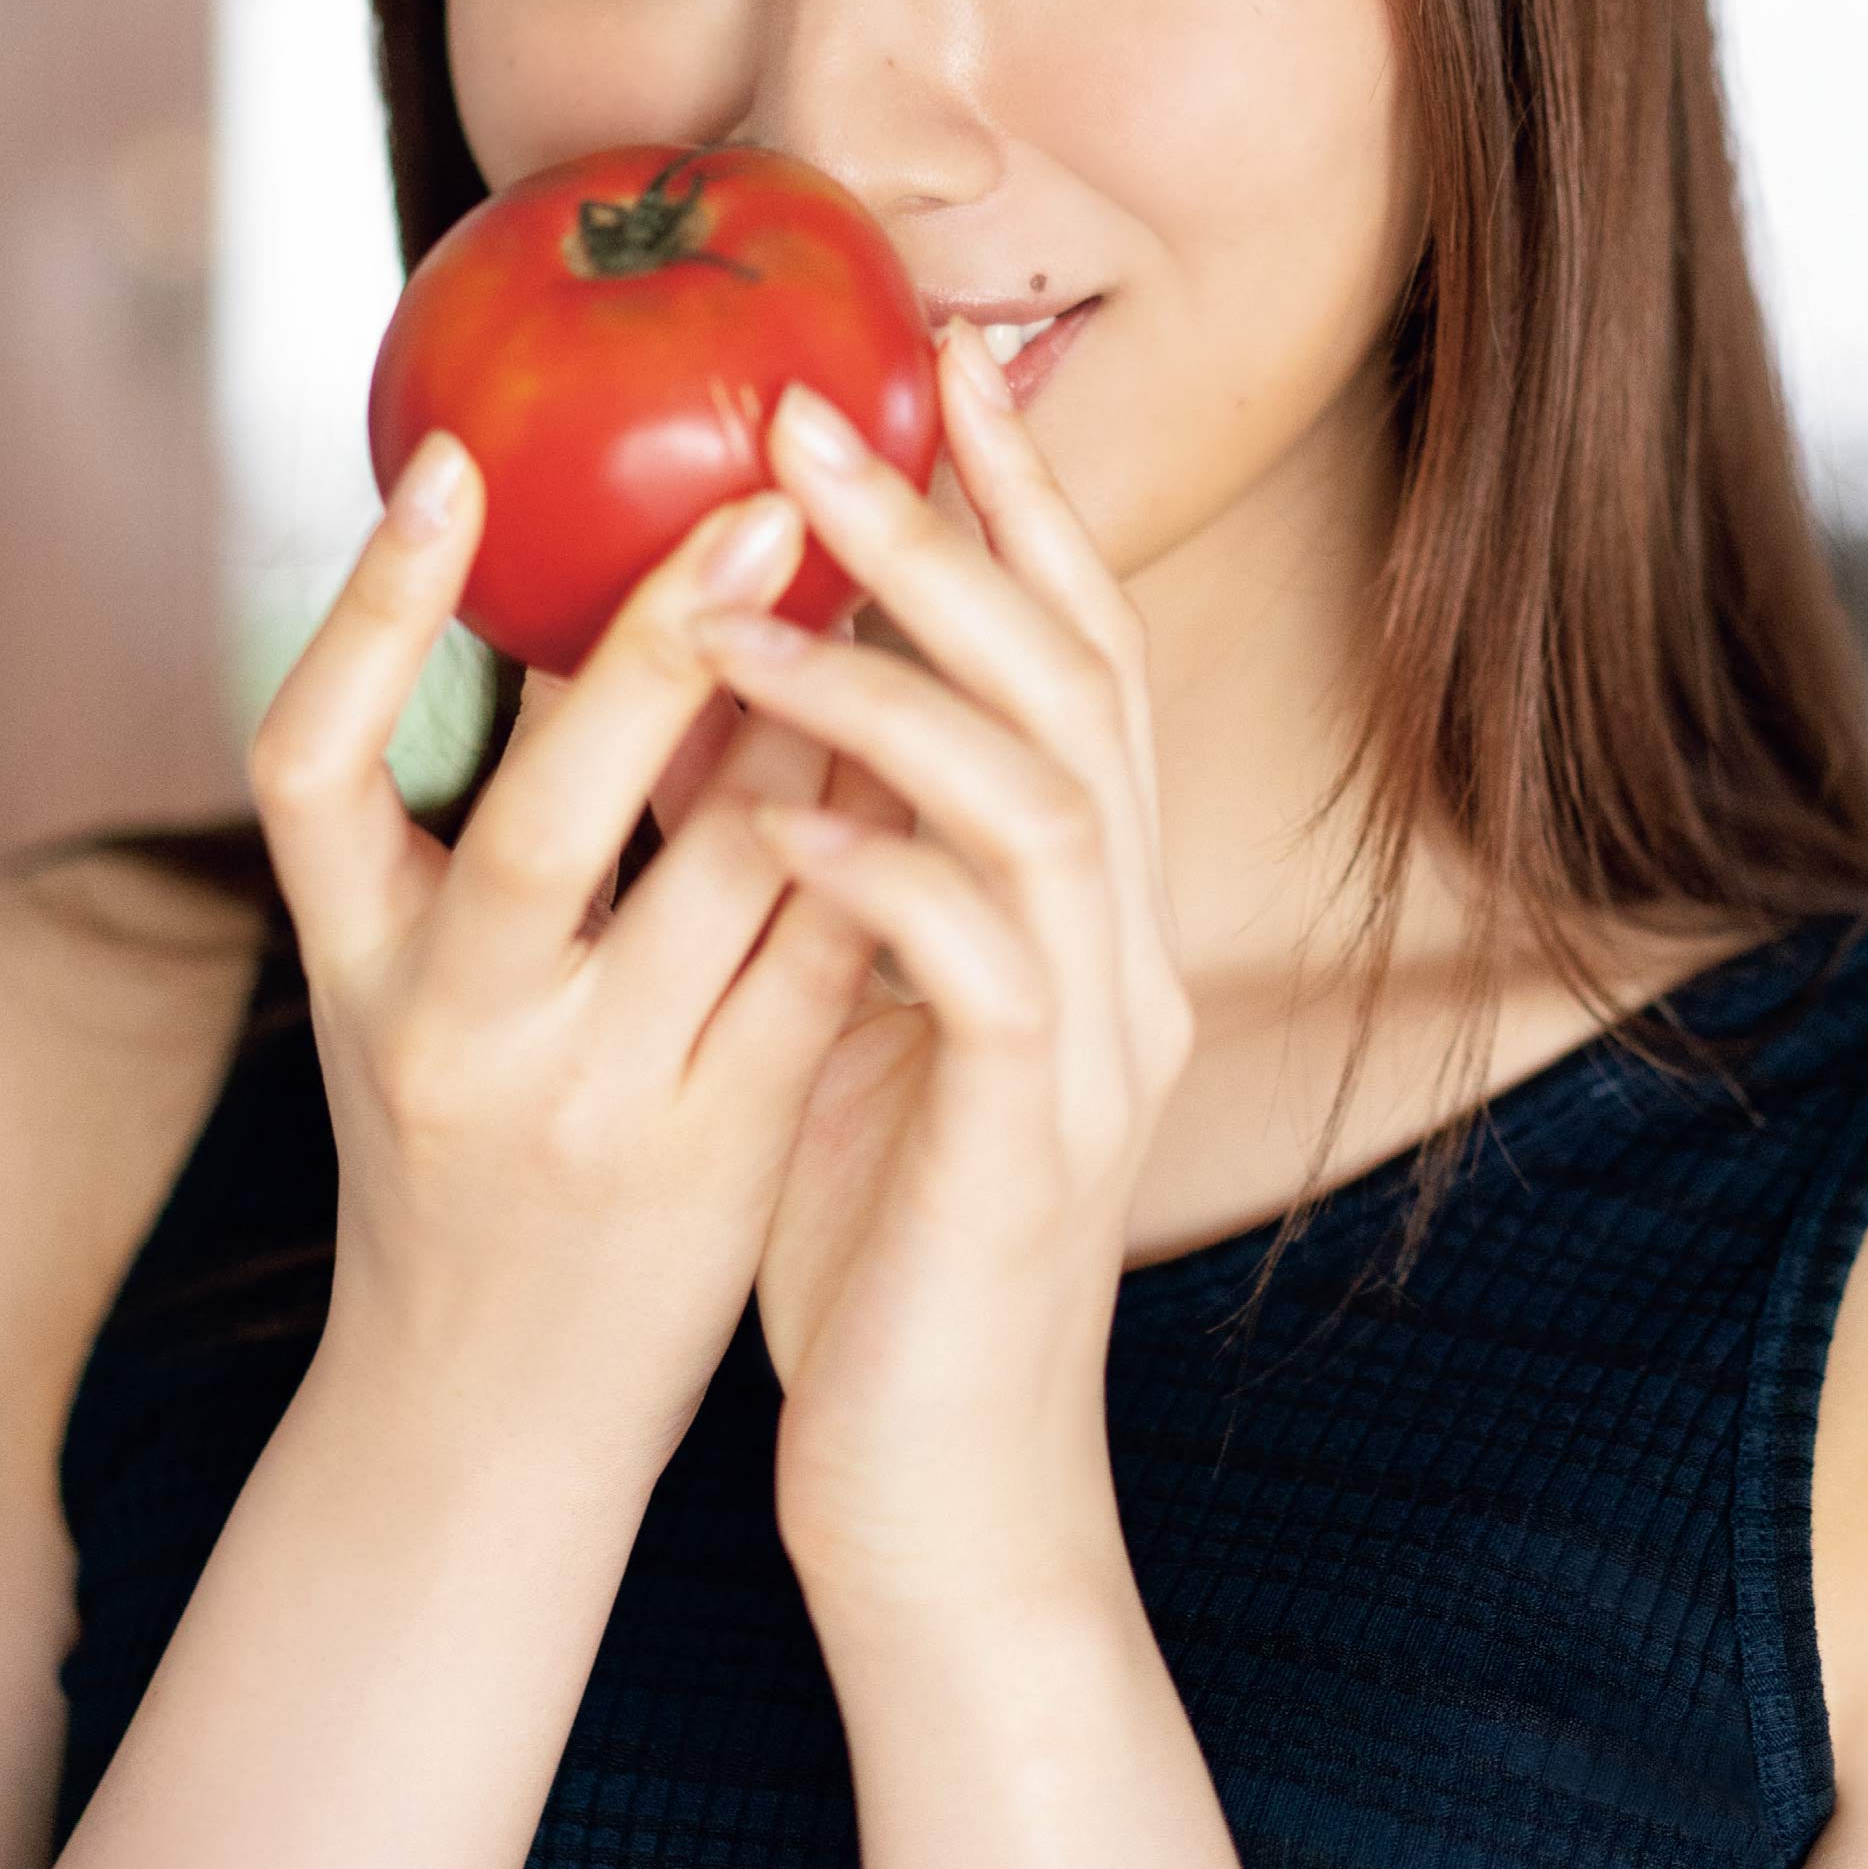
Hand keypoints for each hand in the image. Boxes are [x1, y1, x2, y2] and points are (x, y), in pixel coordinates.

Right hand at [245, 435, 887, 1495]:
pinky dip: (879, 841)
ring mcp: (596, 1102)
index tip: (450, 458)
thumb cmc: (455, 1162)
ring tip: (882, 580)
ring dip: (814, 724)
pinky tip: (942, 744)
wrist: (480, 1423)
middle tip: (763, 499)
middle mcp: (454, 1032)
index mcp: (349, 967)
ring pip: (725, 880)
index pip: (308, 764)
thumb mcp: (408, 998)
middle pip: (543, 819)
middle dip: (655, 650)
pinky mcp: (724, 1151)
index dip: (370, 609)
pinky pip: (825, 963)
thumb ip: (466, 829)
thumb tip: (563, 596)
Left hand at [691, 323, 1195, 1621]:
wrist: (942, 1502)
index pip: (1076, 662)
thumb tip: (752, 712)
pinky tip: (785, 828)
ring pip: (1044, 797)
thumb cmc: (882, 1258)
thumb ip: (840, 876)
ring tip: (747, 598)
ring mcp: (1090, 1050)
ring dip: (897, 682)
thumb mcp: (854, 1024)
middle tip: (815, 409)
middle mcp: (1119, 956)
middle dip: (955, 532)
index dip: (1017, 505)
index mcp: (1083, 917)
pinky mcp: (1026, 1151)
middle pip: (1080, 684)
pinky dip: (889, 875)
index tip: (929, 366)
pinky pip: (984, 971)